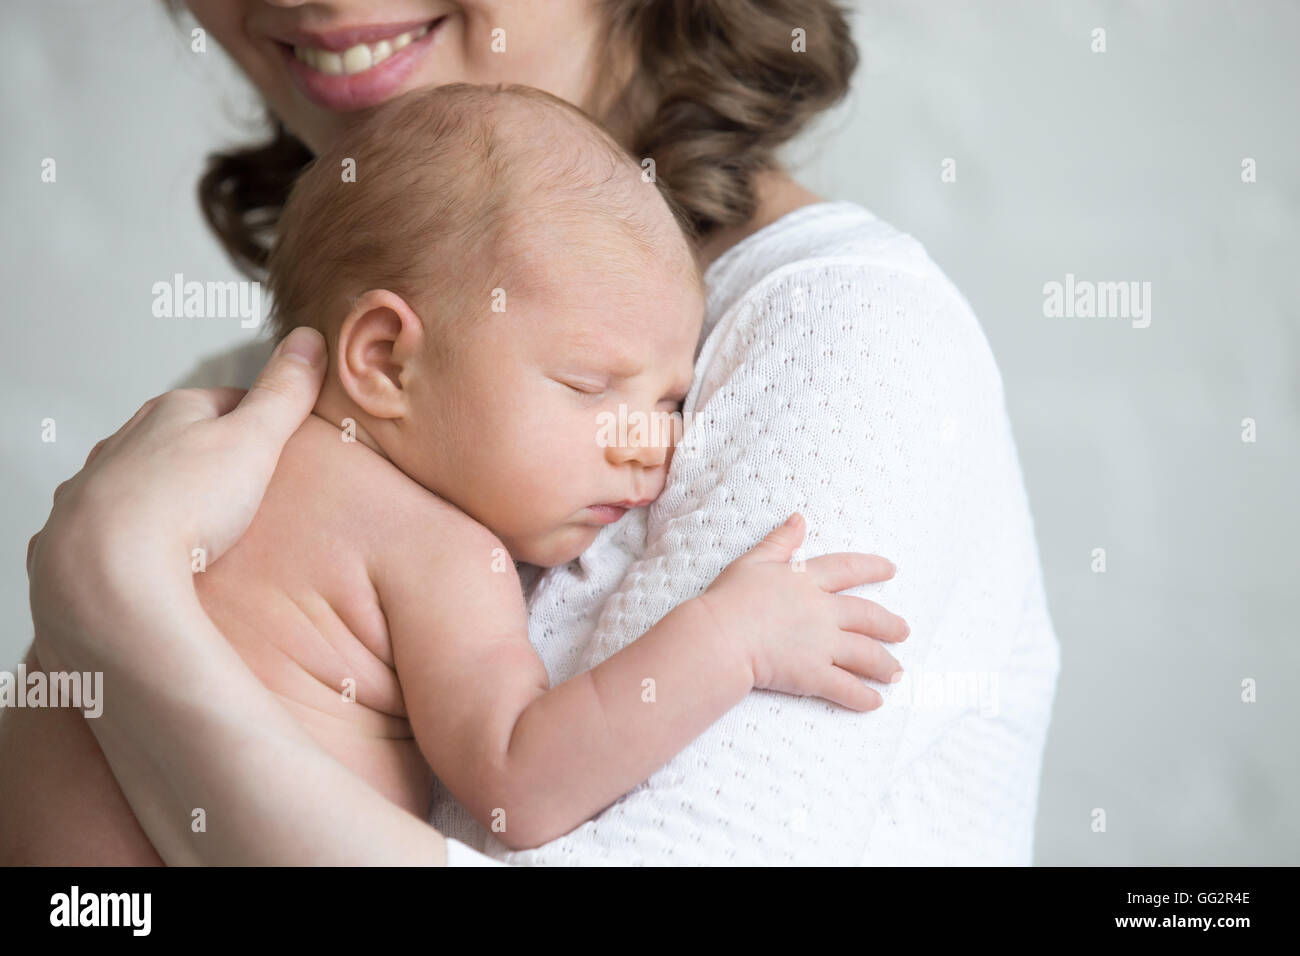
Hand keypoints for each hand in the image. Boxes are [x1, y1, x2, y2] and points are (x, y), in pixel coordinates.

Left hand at [27, 328, 326, 655]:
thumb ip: (283, 393)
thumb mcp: (254, 440)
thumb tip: (308, 338)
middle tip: (248, 489)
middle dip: (208, 457)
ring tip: (200, 528)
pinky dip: (130, 536)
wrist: (107, 574)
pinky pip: (108, 528)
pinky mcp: (73, 536)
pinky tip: (151, 557)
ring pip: (138, 480)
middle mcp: (123, 441)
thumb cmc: (182, 503)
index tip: (280, 444)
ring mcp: (94, 488)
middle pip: (177, 439)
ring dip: (165, 496)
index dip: (257, 420)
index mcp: (169, 412)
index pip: (225, 401)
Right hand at [695, 513, 908, 711]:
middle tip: (904, 631)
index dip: (872, 568)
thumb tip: (799, 518)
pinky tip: (875, 703)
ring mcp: (822, 644)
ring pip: (865, 654)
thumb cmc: (730, 599)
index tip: (891, 570)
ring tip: (898, 673)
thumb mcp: (753, 561)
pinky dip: (863, 697)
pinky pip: (846, 687)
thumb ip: (779, 541)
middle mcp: (822, 611)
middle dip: (889, 624)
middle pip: (867, 616)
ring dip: (884, 664)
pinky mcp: (814, 674)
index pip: (848, 569)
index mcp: (807, 581)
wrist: (722, 637)